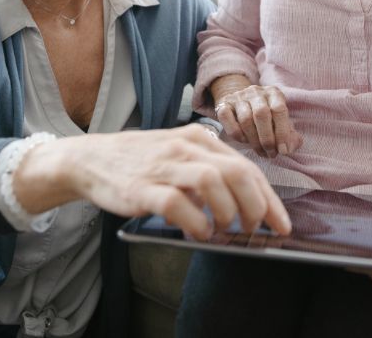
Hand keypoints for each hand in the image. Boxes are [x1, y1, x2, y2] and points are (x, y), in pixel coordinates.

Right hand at [57, 124, 291, 240]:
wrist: (90, 160)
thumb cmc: (140, 162)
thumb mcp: (179, 156)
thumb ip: (208, 172)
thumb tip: (244, 206)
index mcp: (199, 139)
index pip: (246, 167)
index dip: (269, 199)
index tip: (281, 224)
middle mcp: (185, 148)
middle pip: (236, 172)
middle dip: (255, 206)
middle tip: (253, 229)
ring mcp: (164, 166)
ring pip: (212, 182)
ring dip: (226, 212)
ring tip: (223, 230)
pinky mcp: (142, 187)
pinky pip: (177, 204)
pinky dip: (194, 222)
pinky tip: (197, 232)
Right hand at [214, 84, 302, 158]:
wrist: (241, 102)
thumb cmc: (266, 117)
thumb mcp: (280, 122)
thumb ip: (290, 135)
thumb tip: (289, 148)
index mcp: (273, 93)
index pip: (279, 109)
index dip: (282, 132)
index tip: (283, 150)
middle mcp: (256, 92)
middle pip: (261, 114)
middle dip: (267, 138)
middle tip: (271, 153)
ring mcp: (238, 97)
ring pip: (245, 119)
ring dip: (254, 140)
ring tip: (261, 152)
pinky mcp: (223, 104)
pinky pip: (227, 119)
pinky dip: (237, 134)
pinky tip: (244, 141)